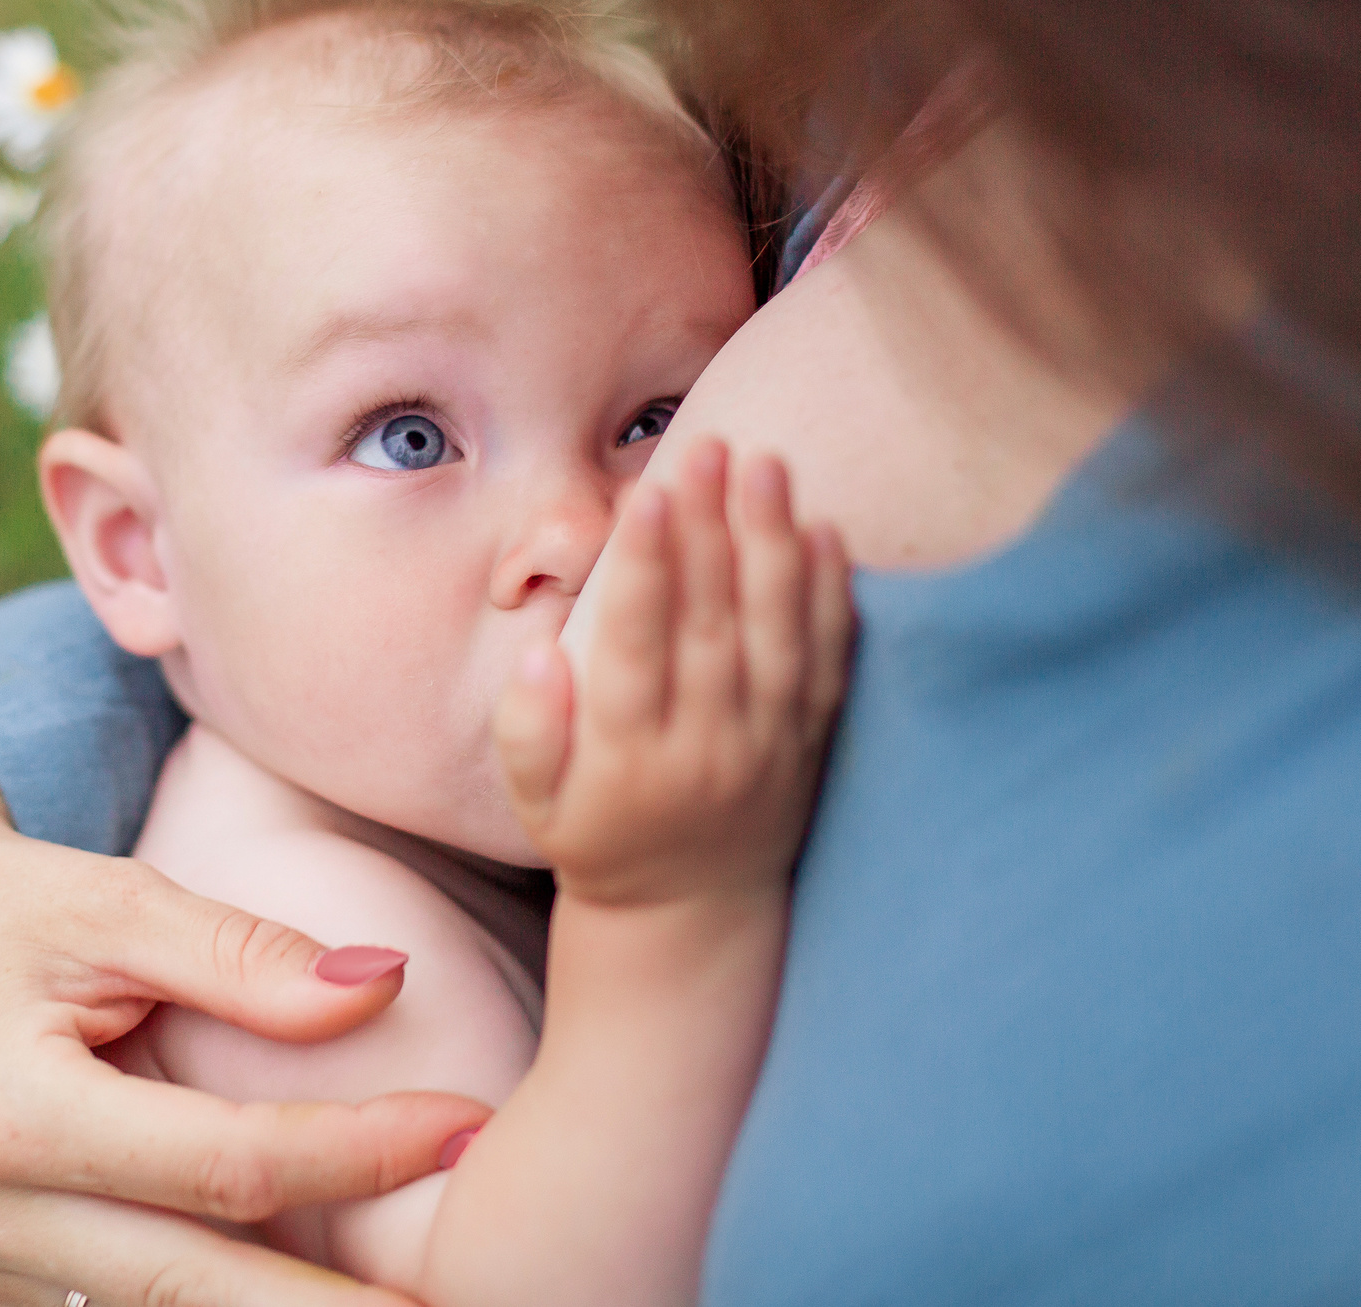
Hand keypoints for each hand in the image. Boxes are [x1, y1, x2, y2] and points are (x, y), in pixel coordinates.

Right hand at [0, 731, 492, 1306]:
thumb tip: (381, 987)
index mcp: (10, 1111)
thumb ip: (241, 952)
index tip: (465, 1128)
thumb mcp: (111, 896)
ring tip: (410, 1305)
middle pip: (198, 1290)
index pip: (224, 1164)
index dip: (357, 1154)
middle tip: (468, 1299)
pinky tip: (306, 1297)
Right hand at [490, 440, 851, 909]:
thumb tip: (539, 655)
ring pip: (778, 635)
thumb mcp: (536, 802)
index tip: (646, 499)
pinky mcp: (811, 743)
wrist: (688, 912)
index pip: (637, 650)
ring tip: (767, 464)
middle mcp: (706, 750)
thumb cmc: (597, 834)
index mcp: (628, 758)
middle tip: (710, 448)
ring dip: (774, 544)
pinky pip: (829, 664)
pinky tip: (824, 531)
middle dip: (712, 531)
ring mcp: (768, 746)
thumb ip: (529, 729)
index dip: (645, 573)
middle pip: (712, 626)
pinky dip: (831, 597)